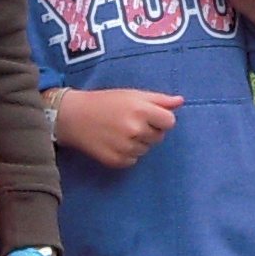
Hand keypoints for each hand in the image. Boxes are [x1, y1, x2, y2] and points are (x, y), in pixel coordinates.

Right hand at [52, 85, 181, 167]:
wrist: (73, 117)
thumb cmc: (104, 102)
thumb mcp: (132, 94)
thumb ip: (159, 99)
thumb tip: (181, 101)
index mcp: (141, 110)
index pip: (170, 122)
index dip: (161, 119)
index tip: (149, 116)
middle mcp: (135, 130)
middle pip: (159, 137)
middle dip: (149, 130)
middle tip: (129, 122)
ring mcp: (126, 147)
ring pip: (146, 149)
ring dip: (138, 142)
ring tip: (119, 131)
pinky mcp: (116, 161)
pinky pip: (133, 160)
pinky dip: (127, 153)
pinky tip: (113, 142)